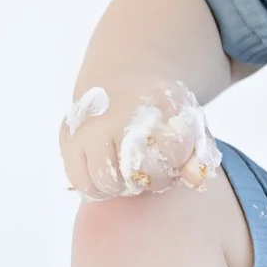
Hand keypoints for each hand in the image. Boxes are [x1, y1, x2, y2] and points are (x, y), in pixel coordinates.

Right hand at [59, 77, 222, 200]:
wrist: (123, 79)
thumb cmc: (161, 112)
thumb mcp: (188, 123)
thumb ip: (199, 153)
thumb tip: (196, 181)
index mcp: (156, 104)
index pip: (172, 153)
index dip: (176, 165)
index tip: (173, 160)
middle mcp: (118, 114)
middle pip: (135, 175)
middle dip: (148, 181)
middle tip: (150, 171)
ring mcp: (90, 126)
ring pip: (104, 182)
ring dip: (120, 187)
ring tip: (129, 174)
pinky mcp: (67, 137)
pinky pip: (80, 181)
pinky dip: (96, 187)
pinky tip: (109, 174)